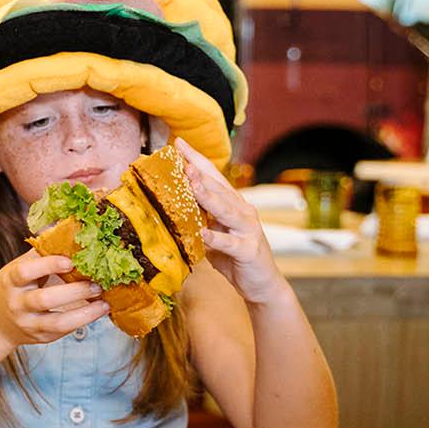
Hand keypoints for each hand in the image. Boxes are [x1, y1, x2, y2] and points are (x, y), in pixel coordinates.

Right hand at [0, 248, 107, 348]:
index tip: (70, 261)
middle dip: (74, 291)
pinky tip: (98, 311)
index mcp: (11, 281)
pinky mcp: (41, 337)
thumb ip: (40, 253)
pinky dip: (83, 321)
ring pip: (57, 322)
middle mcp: (17, 304)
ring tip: (103, 303)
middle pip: (44, 299)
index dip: (48, 265)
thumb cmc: (14, 287)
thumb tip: (67, 227)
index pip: (25, 272)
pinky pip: (64, 332)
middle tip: (96, 284)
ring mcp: (29, 323)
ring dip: (85, 313)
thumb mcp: (18, 268)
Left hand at [173, 139, 286, 304]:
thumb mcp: (213, 234)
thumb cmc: (234, 257)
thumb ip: (198, 219)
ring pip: (226, 210)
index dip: (197, 159)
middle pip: (219, 188)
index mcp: (232, 204)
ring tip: (191, 183)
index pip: (213, 177)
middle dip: (199, 172)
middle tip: (181, 158)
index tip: (178, 143)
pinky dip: (216, 238)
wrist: (261, 284)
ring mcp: (247, 230)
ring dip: (207, 196)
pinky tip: (203, 233)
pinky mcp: (248, 250)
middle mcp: (242, 211)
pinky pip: (230, 243)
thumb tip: (168, 206)